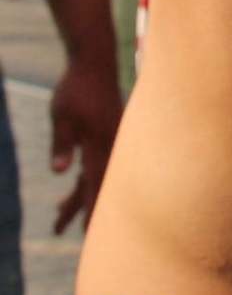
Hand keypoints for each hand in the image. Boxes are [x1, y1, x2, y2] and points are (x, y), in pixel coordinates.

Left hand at [49, 50, 120, 232]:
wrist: (94, 62)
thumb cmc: (76, 88)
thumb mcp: (62, 115)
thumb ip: (62, 143)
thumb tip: (60, 173)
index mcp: (100, 142)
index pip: (95, 183)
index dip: (91, 208)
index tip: (89, 232)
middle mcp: (109, 144)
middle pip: (95, 184)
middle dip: (77, 209)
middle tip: (60, 231)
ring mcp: (109, 139)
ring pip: (95, 175)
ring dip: (76, 195)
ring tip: (57, 215)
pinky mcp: (106, 133)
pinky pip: (97, 162)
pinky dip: (83, 177)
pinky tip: (71, 183)